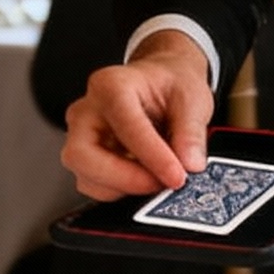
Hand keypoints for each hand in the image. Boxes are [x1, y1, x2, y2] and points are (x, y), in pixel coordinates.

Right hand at [62, 33, 213, 199]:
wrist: (162, 82)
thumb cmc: (170, 84)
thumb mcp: (193, 99)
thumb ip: (191, 133)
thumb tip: (189, 165)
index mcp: (112, 85)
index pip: (126, 126)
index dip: (153, 156)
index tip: (177, 176)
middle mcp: (87, 110)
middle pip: (83, 155)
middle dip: (124, 179)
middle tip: (161, 184)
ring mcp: (80, 135)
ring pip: (86, 177)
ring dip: (125, 188)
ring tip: (159, 179)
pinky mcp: (86, 158)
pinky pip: (94, 185)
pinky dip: (121, 191)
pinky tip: (146, 178)